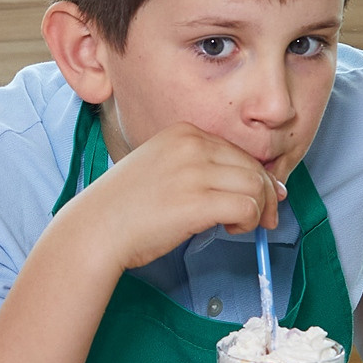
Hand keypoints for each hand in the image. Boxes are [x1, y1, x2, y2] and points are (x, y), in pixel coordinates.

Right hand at [57, 123, 282, 273]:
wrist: (95, 229)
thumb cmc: (126, 208)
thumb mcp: (163, 168)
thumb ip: (200, 169)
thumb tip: (251, 184)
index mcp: (182, 132)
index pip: (237, 150)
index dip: (256, 177)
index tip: (262, 198)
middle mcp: (191, 145)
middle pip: (253, 167)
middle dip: (266, 195)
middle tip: (264, 219)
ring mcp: (194, 172)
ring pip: (256, 186)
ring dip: (257, 210)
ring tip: (238, 225)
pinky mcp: (197, 201)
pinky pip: (247, 207)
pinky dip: (248, 222)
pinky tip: (230, 229)